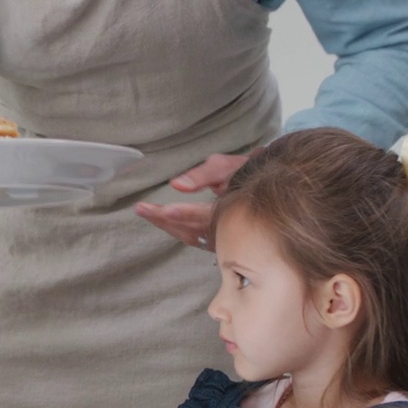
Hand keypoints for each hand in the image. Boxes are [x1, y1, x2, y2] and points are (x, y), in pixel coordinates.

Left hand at [134, 152, 253, 249]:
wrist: (266, 185)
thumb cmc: (244, 171)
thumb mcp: (225, 166)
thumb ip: (202, 175)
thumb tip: (177, 185)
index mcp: (233, 209)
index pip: (206, 215)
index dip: (186, 213)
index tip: (165, 209)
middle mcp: (230, 230)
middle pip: (192, 230)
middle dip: (165, 219)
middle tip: (141, 208)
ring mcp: (225, 239)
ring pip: (191, 237)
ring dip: (167, 225)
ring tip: (145, 212)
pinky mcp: (219, 241)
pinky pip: (194, 238)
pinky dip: (176, 229)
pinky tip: (162, 220)